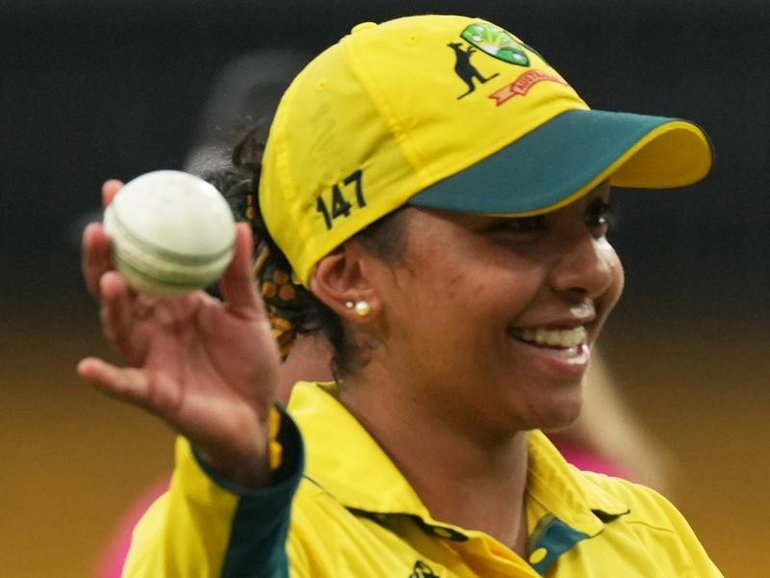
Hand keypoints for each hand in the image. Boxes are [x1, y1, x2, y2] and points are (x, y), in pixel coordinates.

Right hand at [78, 180, 280, 486]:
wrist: (258, 415)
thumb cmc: (249, 364)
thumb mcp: (249, 314)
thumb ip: (240, 275)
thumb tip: (238, 226)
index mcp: (176, 303)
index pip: (144, 262)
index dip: (128, 231)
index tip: (117, 192)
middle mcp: (156, 327)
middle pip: (121, 289)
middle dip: (105, 259)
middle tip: (100, 227)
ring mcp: (152, 359)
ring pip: (121, 329)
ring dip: (112, 305)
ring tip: (109, 277)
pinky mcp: (155, 394)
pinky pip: (127, 386)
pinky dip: (107, 379)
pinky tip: (88, 367)